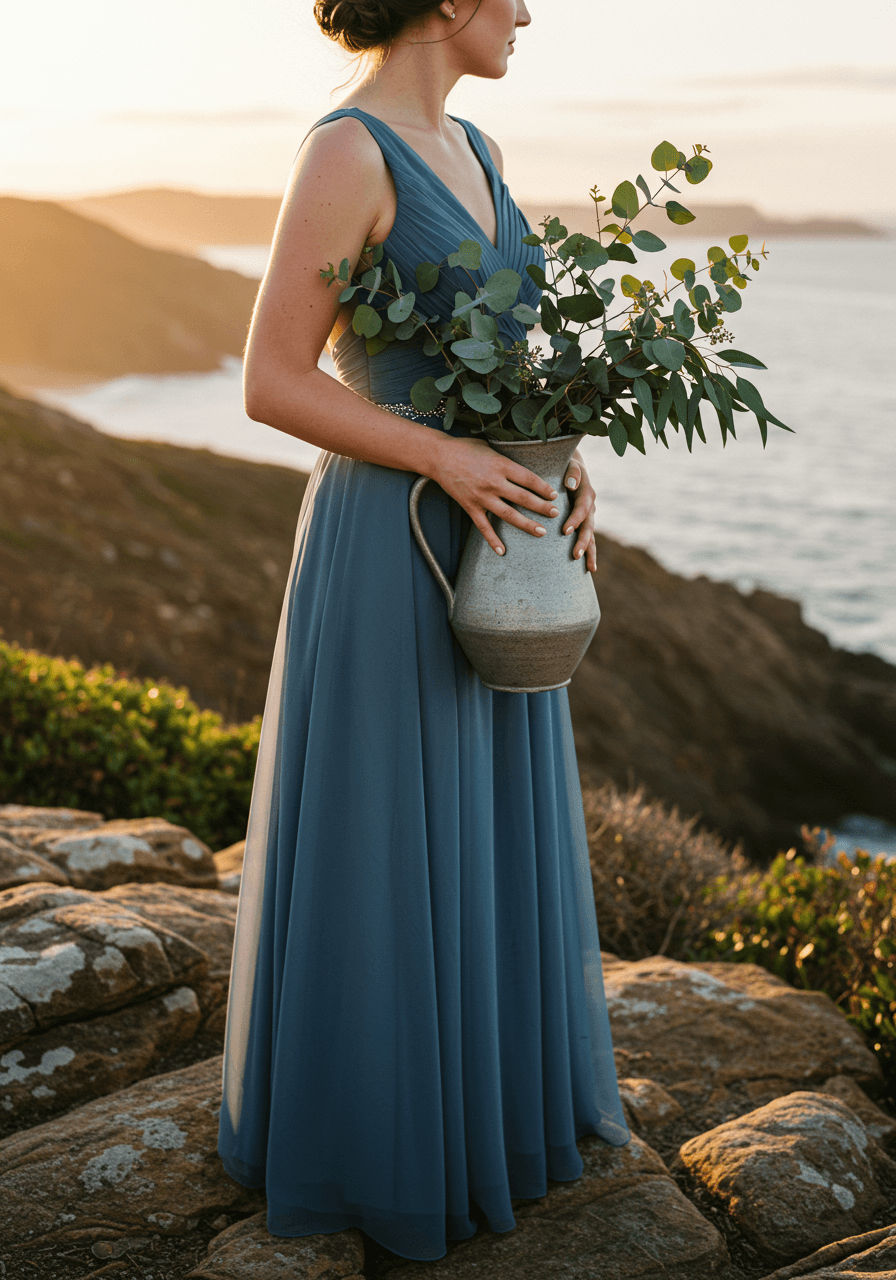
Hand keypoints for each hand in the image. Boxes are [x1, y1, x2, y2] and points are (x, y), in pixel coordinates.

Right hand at [430, 436, 560, 555]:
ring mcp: (482, 497)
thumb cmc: (466, 448)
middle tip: (555, 514)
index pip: (529, 479)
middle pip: (524, 498)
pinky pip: (483, 527)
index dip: (544, 488)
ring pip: (509, 515)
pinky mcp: (470, 506)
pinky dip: (493, 540)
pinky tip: (502, 552)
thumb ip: (507, 458)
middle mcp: (494, 482)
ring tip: (542, 532)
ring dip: (527, 525)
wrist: (439, 456)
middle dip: (542, 507)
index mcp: (501, 465)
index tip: (554, 495)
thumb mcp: (490, 447)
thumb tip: (525, 461)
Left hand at [562, 452, 596, 571]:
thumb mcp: (570, 464)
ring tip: (589, 568)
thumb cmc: (566, 466)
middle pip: (588, 526)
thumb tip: (570, 484)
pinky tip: (589, 568)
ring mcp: (589, 516)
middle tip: (575, 555)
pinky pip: (588, 539)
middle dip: (583, 541)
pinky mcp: (584, 523)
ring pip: (591, 536)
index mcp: (586, 492)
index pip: (582, 508)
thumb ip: (572, 473)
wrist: (571, 468)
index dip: (575, 520)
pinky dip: (589, 552)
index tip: (565, 531)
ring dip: (589, 551)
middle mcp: (590, 506)